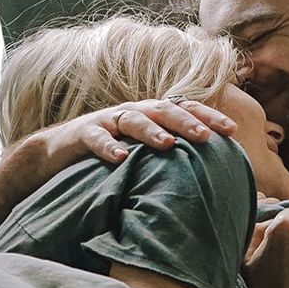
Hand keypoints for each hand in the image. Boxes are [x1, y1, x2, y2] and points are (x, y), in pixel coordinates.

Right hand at [37, 98, 236, 165]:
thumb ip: (170, 158)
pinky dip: (109, 147)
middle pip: (164, 110)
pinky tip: (120, 159)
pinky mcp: (83, 134)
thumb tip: (210, 178)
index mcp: (152, 116)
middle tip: (207, 137)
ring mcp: (108, 121)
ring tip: (168, 144)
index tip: (232, 131)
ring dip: (152, 131)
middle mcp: (133, 113)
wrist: (56, 154)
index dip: (208, 117)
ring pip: (133, 120)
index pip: (185, 110)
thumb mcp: (142, 155)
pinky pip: (97, 138)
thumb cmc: (109, 156)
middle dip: (187, 122)